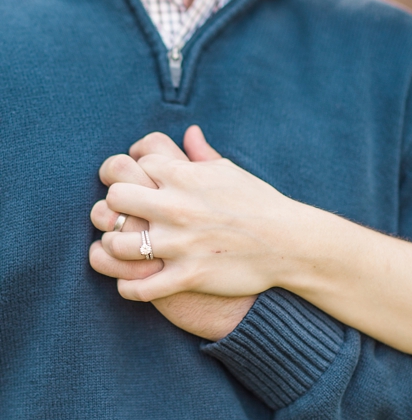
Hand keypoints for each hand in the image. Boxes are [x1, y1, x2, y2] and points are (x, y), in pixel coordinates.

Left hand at [99, 127, 291, 301]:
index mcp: (185, 176)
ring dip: (115, 248)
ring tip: (125, 250)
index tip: (134, 187)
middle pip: (113, 199)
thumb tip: (189, 132)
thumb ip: (202, 155)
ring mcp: (181, 244)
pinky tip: (133, 282)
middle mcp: (177, 207)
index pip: (128, 165)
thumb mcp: (231, 172)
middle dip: (114, 208)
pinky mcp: (189, 276)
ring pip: (116, 245)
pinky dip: (128, 287)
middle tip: (123, 217)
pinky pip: (138, 287)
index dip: (128, 175)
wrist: (289, 242)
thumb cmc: (260, 205)